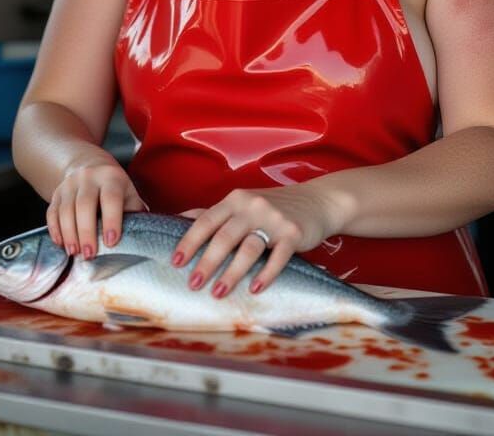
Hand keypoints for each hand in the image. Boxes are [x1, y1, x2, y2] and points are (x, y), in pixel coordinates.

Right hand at [46, 158, 145, 259]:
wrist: (90, 165)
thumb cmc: (115, 187)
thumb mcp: (128, 193)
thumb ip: (134, 212)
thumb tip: (143, 237)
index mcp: (111, 177)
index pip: (111, 198)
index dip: (112, 220)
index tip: (111, 242)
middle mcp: (89, 177)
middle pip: (84, 204)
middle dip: (86, 232)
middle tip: (89, 254)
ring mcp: (70, 184)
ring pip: (66, 209)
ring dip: (69, 234)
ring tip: (74, 252)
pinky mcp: (57, 193)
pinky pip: (52, 212)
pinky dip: (55, 229)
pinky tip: (60, 243)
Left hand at [171, 185, 343, 298]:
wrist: (318, 200)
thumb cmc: (274, 206)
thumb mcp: (243, 203)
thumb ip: (216, 213)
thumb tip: (180, 220)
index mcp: (235, 200)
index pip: (206, 220)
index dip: (189, 241)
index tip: (175, 262)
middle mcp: (252, 206)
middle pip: (224, 237)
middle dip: (206, 263)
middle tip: (193, 285)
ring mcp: (274, 218)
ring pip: (248, 248)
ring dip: (232, 273)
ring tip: (218, 293)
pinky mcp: (294, 233)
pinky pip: (278, 256)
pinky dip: (265, 274)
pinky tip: (254, 289)